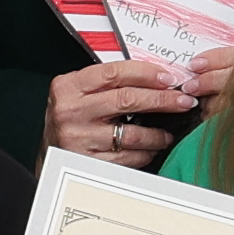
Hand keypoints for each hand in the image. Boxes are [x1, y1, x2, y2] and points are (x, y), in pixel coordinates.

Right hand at [47, 55, 201, 164]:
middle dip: (162, 99)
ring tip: (168, 132)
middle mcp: (71, 111)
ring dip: (158, 133)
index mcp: (69, 87)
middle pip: (127, 99)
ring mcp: (79, 138)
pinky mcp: (88, 161)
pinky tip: (150, 148)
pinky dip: (145, 152)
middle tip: (183, 101)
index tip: (169, 77)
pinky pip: (127, 157)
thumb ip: (108, 84)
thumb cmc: (71, 121)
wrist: (50, 156)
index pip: (115, 73)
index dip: (147, 73)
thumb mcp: (79, 94)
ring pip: (132, 133)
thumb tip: (156, 79)